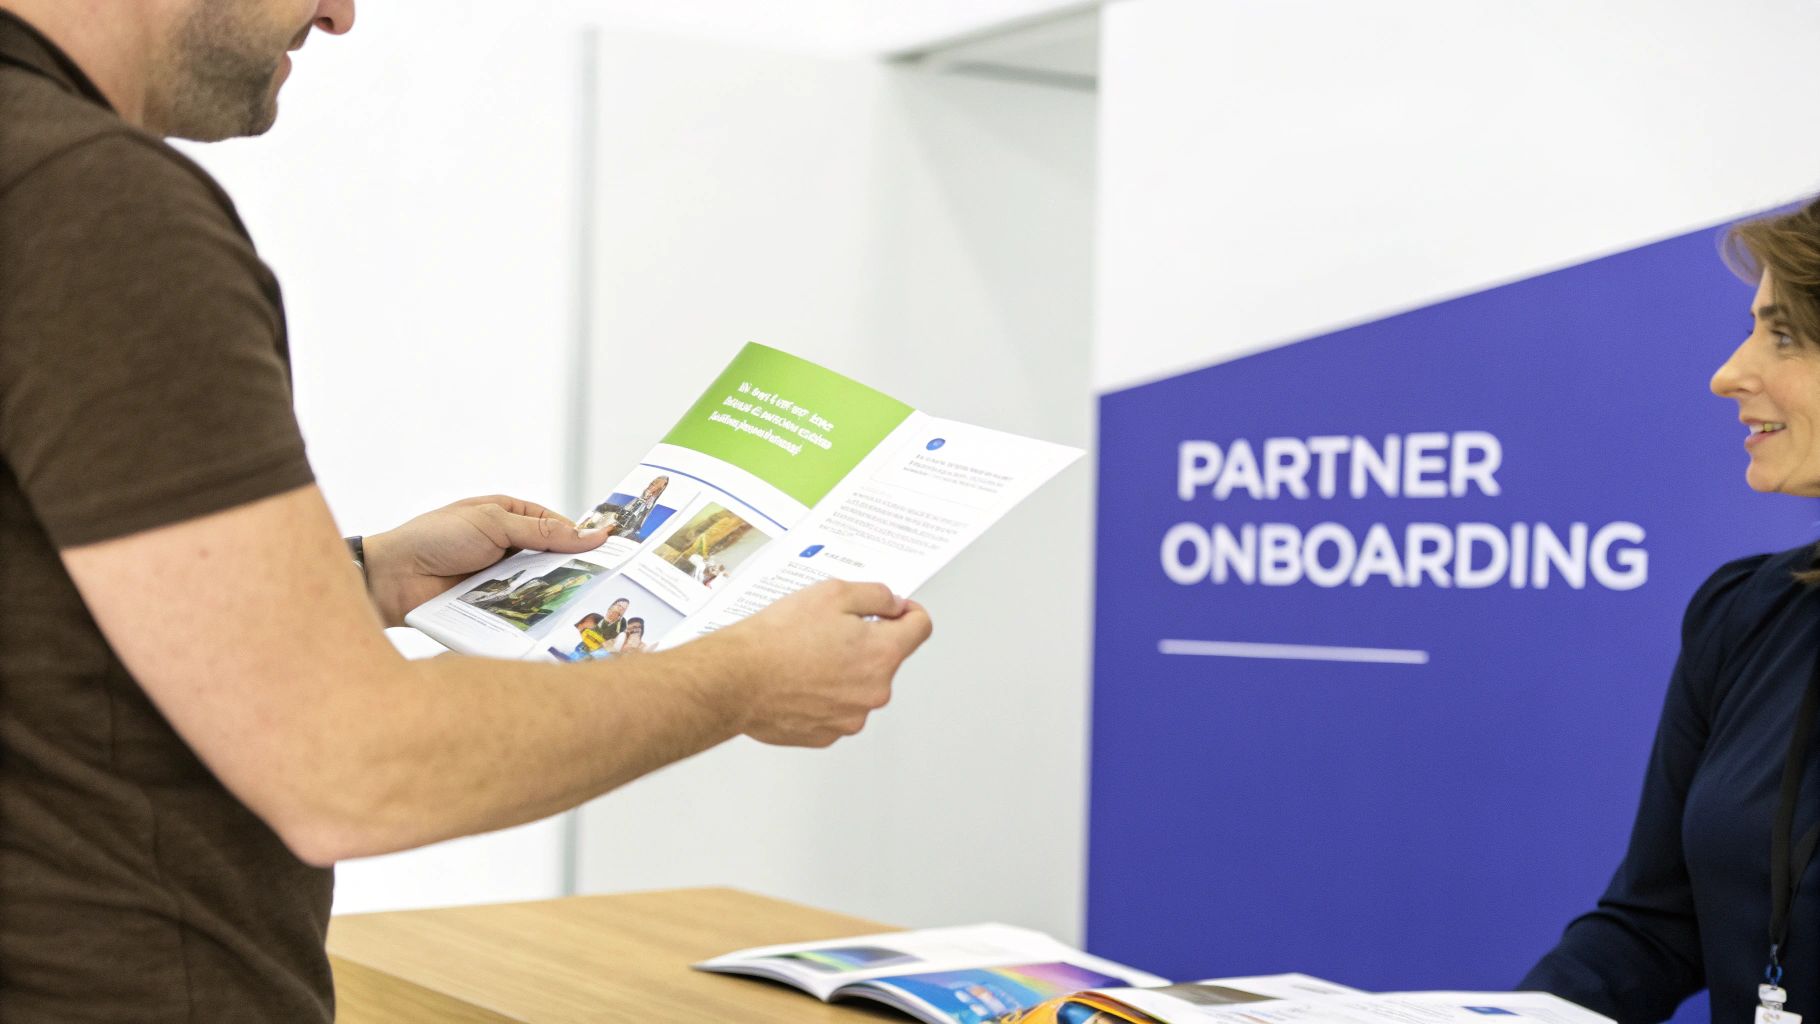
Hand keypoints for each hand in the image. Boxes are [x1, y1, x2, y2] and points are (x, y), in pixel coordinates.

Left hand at [362, 495, 607, 626]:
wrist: (391, 578)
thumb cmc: (435, 537)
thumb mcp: (493, 523)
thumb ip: (543, 531)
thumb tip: (591, 534)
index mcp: (509, 516)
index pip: (557, 525)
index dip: (581, 537)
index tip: (610, 551)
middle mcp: (507, 546)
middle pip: (552, 558)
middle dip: (573, 568)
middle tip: (605, 581)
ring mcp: (500, 577)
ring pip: (539, 585)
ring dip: (554, 592)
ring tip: (584, 601)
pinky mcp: (492, 606)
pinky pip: (521, 608)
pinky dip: (534, 613)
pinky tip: (554, 619)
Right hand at [709, 580, 932, 746]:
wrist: (736, 679)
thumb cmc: (777, 639)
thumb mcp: (833, 593)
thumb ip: (876, 595)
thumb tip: (895, 604)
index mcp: (882, 653)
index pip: (921, 627)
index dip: (907, 612)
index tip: (892, 610)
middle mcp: (875, 690)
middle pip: (886, 659)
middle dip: (866, 643)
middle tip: (827, 631)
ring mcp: (851, 717)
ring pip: (860, 686)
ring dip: (844, 671)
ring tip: (806, 657)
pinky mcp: (827, 734)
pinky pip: (837, 709)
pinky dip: (824, 695)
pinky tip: (798, 681)